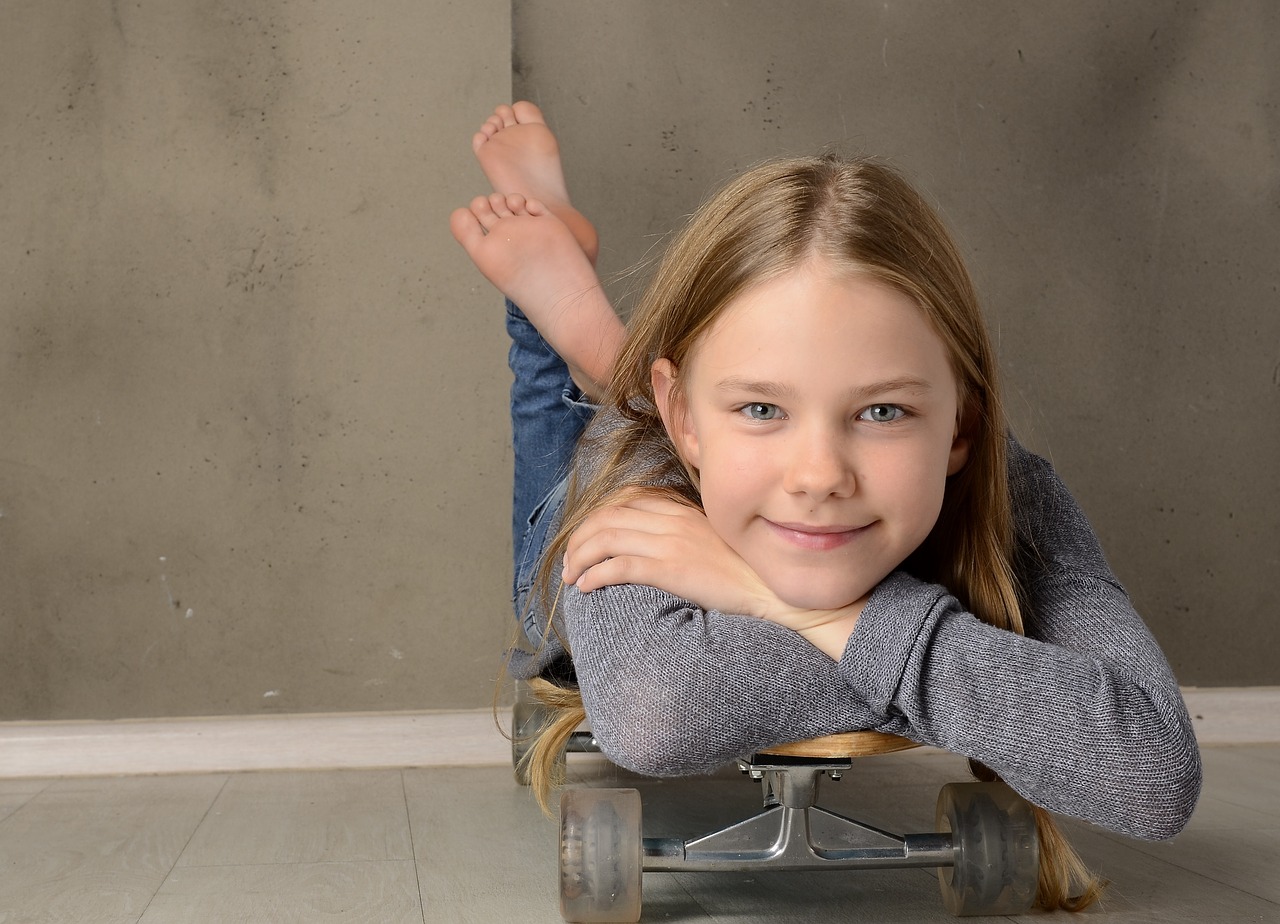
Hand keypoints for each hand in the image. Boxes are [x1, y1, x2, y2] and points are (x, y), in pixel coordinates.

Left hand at [563, 493, 866, 658]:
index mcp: (682, 510)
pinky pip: (619, 565)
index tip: (588, 536)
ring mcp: (670, 542)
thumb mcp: (715, 539)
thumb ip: (688, 534)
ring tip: (571, 575)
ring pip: (607, 539)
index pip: (628, 501)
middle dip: (581, 537)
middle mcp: (672, 520)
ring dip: (580, 556)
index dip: (600, 517)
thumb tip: (667, 545)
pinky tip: (585, 587)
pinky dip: (595, 574)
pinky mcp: (669, 568)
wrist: (772, 588)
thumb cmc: (747, 570)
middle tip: (570, 560)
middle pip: (609, 517)